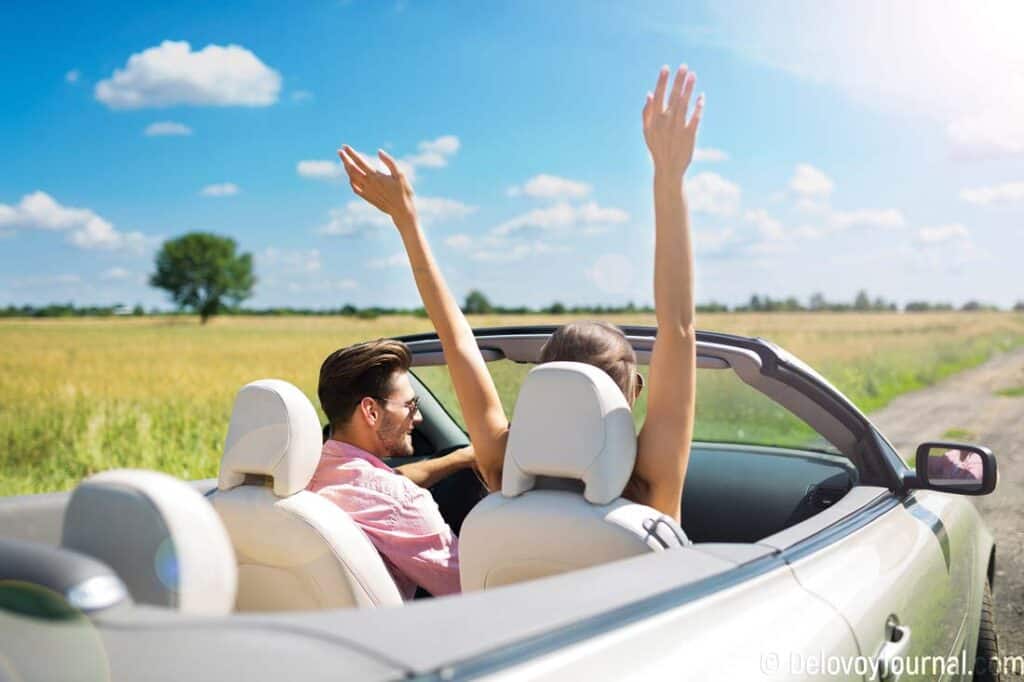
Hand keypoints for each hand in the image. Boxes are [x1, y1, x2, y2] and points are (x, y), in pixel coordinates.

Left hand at [338, 145, 416, 228]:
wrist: (401, 211)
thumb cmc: (403, 191)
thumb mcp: (400, 174)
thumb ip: (389, 161)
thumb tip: (379, 151)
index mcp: (375, 176)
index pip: (360, 161)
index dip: (351, 153)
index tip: (345, 146)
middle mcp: (368, 183)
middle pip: (352, 169)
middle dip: (345, 159)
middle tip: (340, 151)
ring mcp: (366, 191)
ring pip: (352, 178)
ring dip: (347, 169)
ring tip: (345, 161)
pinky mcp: (367, 198)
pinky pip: (355, 188)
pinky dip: (351, 180)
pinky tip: (351, 177)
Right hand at [642, 65, 703, 179]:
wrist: (668, 168)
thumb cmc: (657, 147)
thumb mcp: (647, 131)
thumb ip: (646, 113)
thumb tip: (649, 94)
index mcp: (655, 120)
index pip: (659, 96)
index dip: (662, 81)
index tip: (666, 68)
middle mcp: (666, 122)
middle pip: (673, 97)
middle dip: (678, 81)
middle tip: (684, 66)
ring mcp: (678, 128)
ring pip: (684, 105)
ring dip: (689, 89)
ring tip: (693, 75)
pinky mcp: (689, 135)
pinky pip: (695, 118)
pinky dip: (698, 107)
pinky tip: (701, 97)